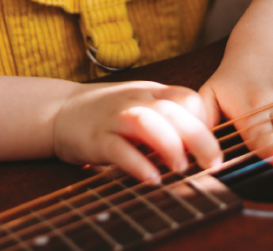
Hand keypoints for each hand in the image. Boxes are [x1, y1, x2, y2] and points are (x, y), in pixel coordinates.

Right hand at [53, 81, 222, 182]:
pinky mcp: (96, 139)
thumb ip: (168, 118)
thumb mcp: (141, 104)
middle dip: (199, 137)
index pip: (188, 98)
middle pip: (174, 110)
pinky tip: (152, 179)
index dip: (205, 120)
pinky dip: (138, 164)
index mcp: (151, 92)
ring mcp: (114, 118)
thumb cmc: (108, 112)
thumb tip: (202, 145)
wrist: (59, 111)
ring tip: (181, 168)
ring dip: (170, 145)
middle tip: (212, 163)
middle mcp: (135, 101)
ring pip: (147, 122)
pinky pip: (118, 149)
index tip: (210, 144)